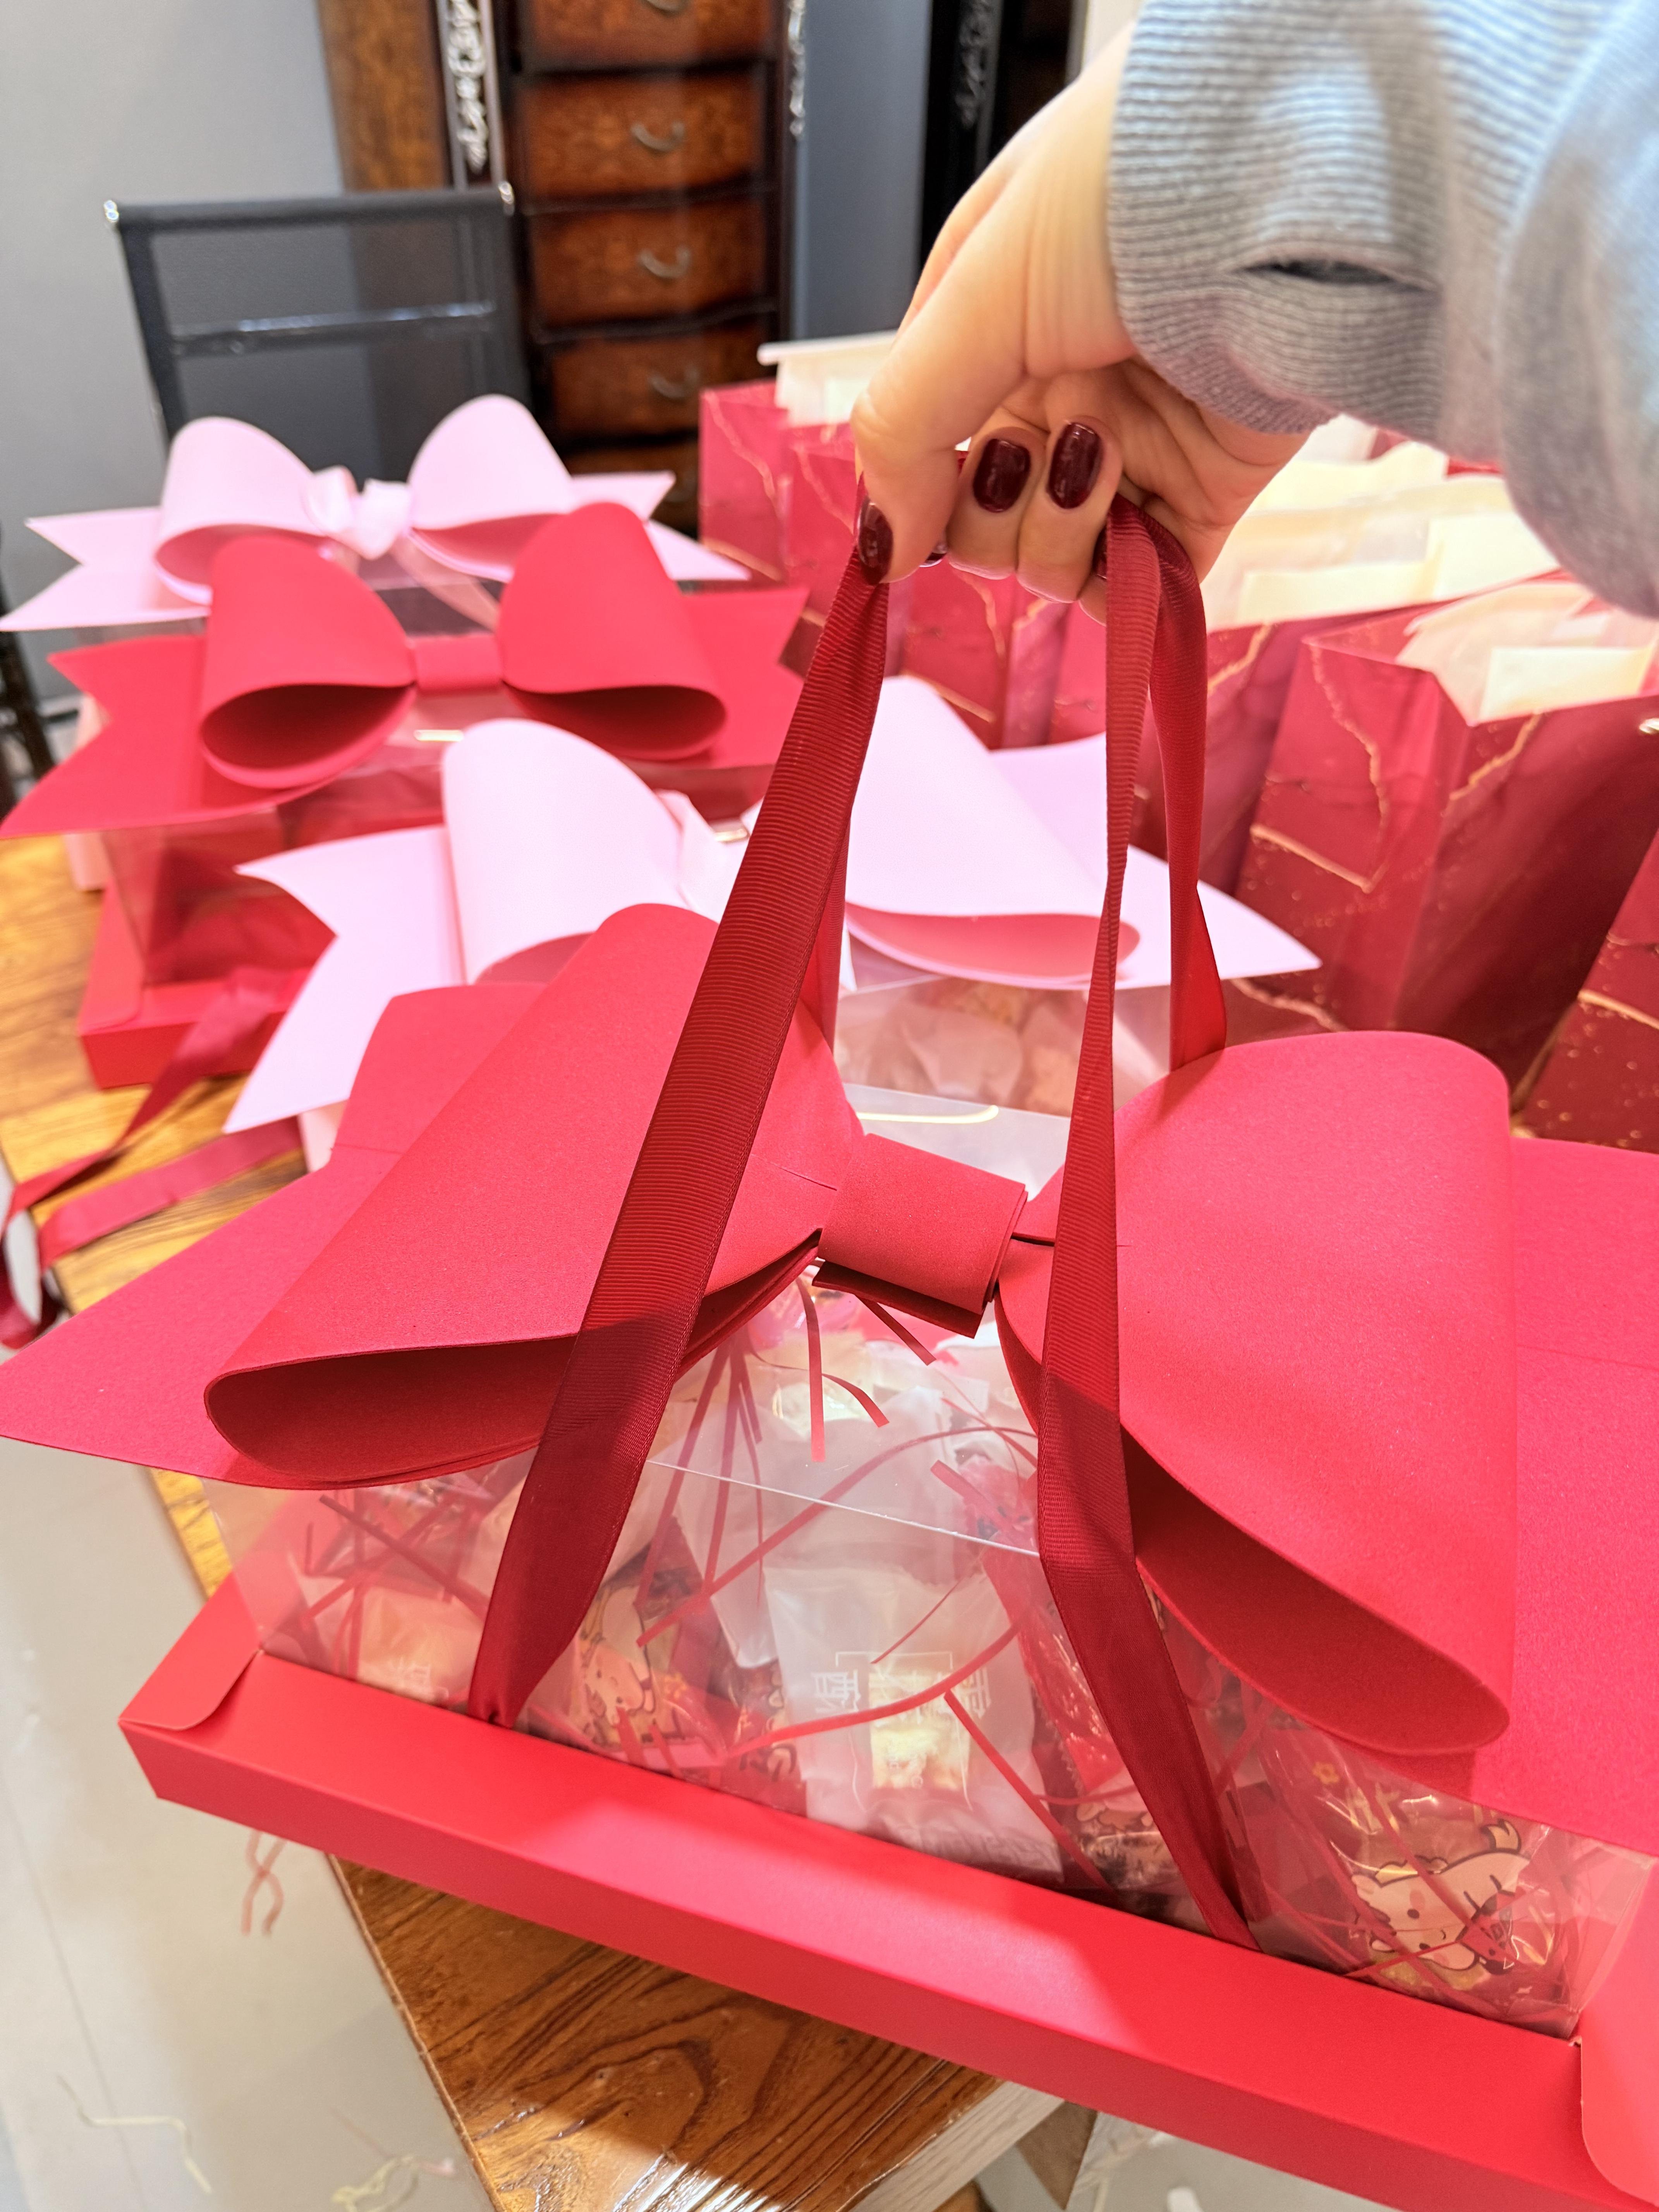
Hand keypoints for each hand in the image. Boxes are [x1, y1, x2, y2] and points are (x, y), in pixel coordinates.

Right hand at [850, 31, 1305, 608]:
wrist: (1286, 196)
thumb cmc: (1122, 200)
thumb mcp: (973, 297)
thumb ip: (904, 424)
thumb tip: (882, 547)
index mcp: (989, 329)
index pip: (922, 446)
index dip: (919, 484)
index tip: (935, 484)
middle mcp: (1056, 390)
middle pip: (979, 524)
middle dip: (990, 511)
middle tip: (1030, 446)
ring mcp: (1133, 445)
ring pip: (1049, 563)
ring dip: (1058, 531)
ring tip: (1102, 450)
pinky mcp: (1206, 491)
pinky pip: (1141, 586)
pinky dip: (1126, 587)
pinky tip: (1129, 533)